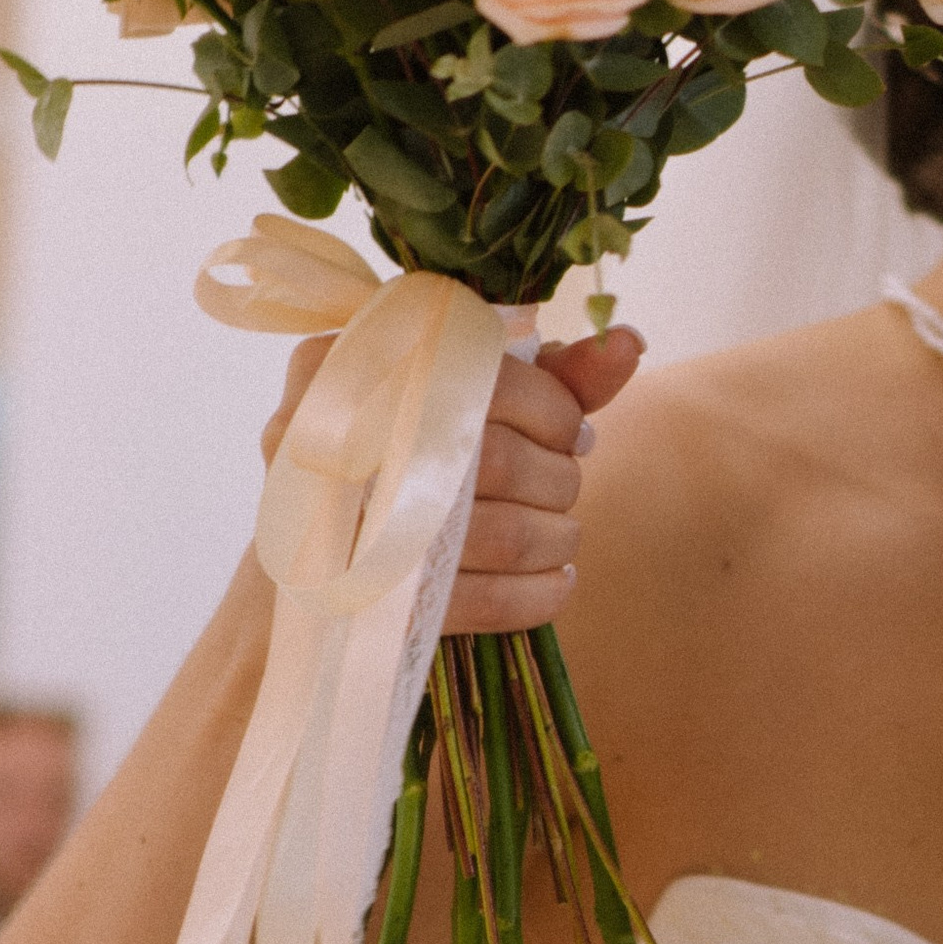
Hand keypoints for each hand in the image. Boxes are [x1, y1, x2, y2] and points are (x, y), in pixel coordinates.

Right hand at [260, 320, 645, 631]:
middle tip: (563, 485)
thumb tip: (630, 341)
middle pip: (500, 460)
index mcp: (361, 364)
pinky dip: (539, 593)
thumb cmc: (407, 455)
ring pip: (503, 535)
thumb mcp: (467, 398)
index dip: (553, 410)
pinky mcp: (377, 600)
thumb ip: (548, 373)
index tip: (572, 432)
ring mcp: (354, 525)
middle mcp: (345, 438)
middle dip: (558, 478)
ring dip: (556, 537)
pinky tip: (557, 580)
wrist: (312, 558)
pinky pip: (485, 602)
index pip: (486, 376)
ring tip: (561, 533)